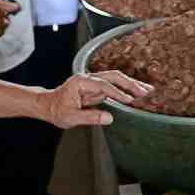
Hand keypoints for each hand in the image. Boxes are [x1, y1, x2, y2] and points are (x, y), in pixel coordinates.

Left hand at [36, 71, 151, 127]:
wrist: (48, 105)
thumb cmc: (56, 110)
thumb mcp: (71, 117)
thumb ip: (90, 117)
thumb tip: (109, 118)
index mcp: (81, 82)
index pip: (103, 85)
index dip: (117, 93)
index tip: (129, 100)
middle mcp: (88, 78)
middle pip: (113, 77)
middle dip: (130, 84)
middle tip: (145, 92)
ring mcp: (93, 81)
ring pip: (116, 79)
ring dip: (131, 84)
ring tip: (147, 90)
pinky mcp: (97, 87)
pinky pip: (114, 85)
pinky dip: (126, 88)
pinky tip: (137, 92)